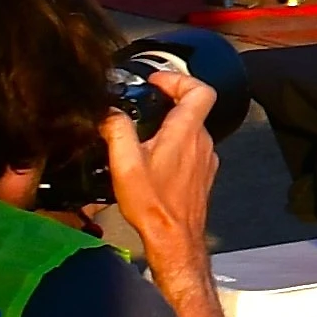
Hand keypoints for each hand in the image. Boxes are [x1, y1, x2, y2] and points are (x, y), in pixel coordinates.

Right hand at [105, 70, 220, 288]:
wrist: (174, 239)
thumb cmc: (152, 203)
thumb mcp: (125, 164)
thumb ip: (117, 131)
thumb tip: (109, 111)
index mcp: (187, 131)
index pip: (199, 89)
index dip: (179, 78)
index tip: (156, 81)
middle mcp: (203, 140)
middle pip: (194, 107)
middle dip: (170, 99)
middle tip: (145, 101)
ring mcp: (206, 159)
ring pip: (192, 129)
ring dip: (172, 124)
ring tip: (145, 131)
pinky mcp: (203, 175)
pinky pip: (192, 149)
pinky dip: (176, 144)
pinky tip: (154, 159)